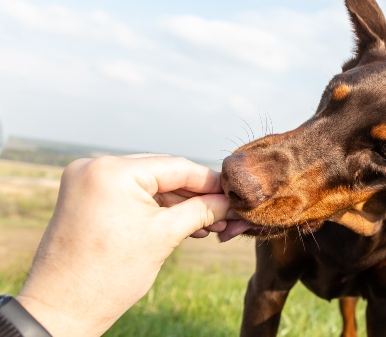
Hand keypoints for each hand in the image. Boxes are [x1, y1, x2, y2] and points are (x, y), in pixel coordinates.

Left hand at [16, 154, 228, 336]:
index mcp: (113, 171)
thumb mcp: (165, 237)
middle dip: (195, 195)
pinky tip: (183, 224)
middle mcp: (96, 166)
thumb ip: (202, 211)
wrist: (61, 309)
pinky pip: (130, 195)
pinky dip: (155, 209)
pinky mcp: (85, 196)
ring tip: (208, 225)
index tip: (233, 195)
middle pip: (162, 173)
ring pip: (147, 185)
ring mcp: (87, 180)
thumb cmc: (110, 275)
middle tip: (224, 213)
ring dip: (178, 204)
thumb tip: (229, 202)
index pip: (176, 167)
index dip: (209, 182)